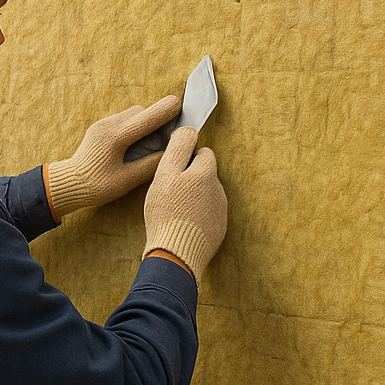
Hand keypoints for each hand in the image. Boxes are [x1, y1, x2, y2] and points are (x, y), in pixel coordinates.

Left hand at [45, 95, 181, 218]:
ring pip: (132, 114)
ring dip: (146, 122)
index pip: (146, 118)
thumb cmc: (96, 187)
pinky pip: (124, 120)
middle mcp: (108, 126)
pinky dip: (135, 126)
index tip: (181, 106)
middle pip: (141, 111)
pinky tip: (138, 144)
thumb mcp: (126, 181)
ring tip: (152, 143)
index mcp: (115, 138)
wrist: (68, 184)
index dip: (165, 110)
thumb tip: (170, 153)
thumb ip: (150, 165)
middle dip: (157, 119)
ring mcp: (102, 124)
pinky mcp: (100, 127)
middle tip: (168, 136)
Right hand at [143, 127, 226, 286]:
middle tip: (170, 189)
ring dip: (193, 195)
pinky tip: (182, 221)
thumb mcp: (164, 175)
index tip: (172, 169)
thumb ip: (178, 149)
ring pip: (206, 193)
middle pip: (204, 173)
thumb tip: (188, 132)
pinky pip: (207, 212)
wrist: (176, 253)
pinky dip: (197, 213)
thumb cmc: (166, 211)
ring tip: (174, 208)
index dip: (184, 157)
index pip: (202, 151)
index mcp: (206, 173)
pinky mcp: (218, 228)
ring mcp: (220, 210)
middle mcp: (218, 189)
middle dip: (190, 176)